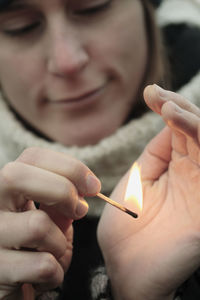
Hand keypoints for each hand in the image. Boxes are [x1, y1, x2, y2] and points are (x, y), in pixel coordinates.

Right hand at [0, 148, 100, 298]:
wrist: (15, 286)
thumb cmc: (35, 247)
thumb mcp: (49, 218)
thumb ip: (62, 200)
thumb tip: (86, 185)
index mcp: (6, 188)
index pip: (32, 156)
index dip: (69, 166)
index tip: (93, 186)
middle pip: (17, 176)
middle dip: (62, 191)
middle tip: (79, 210)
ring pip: (36, 225)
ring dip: (60, 242)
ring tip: (55, 252)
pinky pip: (42, 265)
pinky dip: (56, 273)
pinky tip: (46, 275)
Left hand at [98, 85, 199, 299]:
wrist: (126, 268)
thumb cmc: (126, 228)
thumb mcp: (136, 182)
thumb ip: (154, 154)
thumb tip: (165, 121)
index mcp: (174, 169)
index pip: (179, 129)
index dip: (167, 106)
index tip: (150, 92)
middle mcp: (193, 174)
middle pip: (197, 130)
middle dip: (180, 108)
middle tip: (158, 96)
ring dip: (191, 119)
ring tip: (167, 107)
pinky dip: (198, 138)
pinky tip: (179, 123)